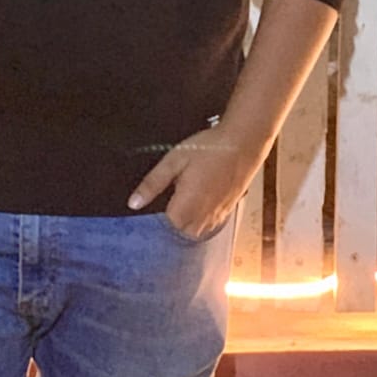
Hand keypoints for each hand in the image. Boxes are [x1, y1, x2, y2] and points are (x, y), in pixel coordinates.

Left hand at [127, 125, 248, 238]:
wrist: (243, 143)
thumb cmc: (207, 149)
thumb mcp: (174, 160)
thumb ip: (153, 183)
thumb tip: (133, 203)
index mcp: (186, 208)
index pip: (163, 228)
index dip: (154, 220)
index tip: (148, 211)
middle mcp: (202, 219)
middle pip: (179, 233)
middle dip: (170, 222)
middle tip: (165, 201)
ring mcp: (216, 217)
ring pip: (194, 231)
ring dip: (185, 222)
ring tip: (181, 201)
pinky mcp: (227, 212)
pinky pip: (208, 225)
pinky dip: (200, 218)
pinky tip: (198, 202)